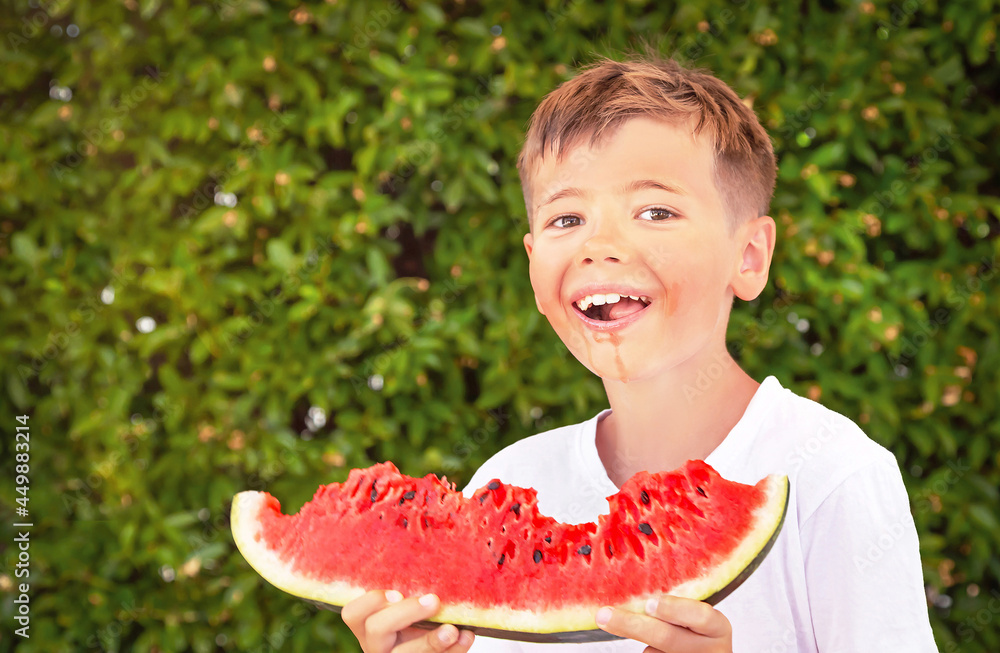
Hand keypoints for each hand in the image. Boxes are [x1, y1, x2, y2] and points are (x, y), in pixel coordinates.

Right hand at [342, 589, 475, 652]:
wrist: (426, 646)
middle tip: (433, 600)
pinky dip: (454, 650)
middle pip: (377, 629)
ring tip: (453, 629)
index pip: (352, 613)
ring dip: (431, 640)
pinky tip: (466, 636)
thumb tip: (436, 559)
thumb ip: (408, 593)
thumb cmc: (415, 618)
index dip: (370, 602)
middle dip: (405, 613)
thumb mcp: (404, 607)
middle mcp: (375, 644)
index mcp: (367, 624)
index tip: (397, 592)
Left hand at [595, 595, 731, 652]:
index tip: (651, 602)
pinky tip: (651, 649)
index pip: (701, 616)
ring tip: (629, 627)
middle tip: (605, 615)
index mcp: (718, 628)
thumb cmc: (699, 636)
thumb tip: (637, 595)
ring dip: (641, 643)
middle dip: (632, 625)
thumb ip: (678, 609)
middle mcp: (712, 650)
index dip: (675, 609)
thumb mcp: (699, 620)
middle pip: (668, 638)